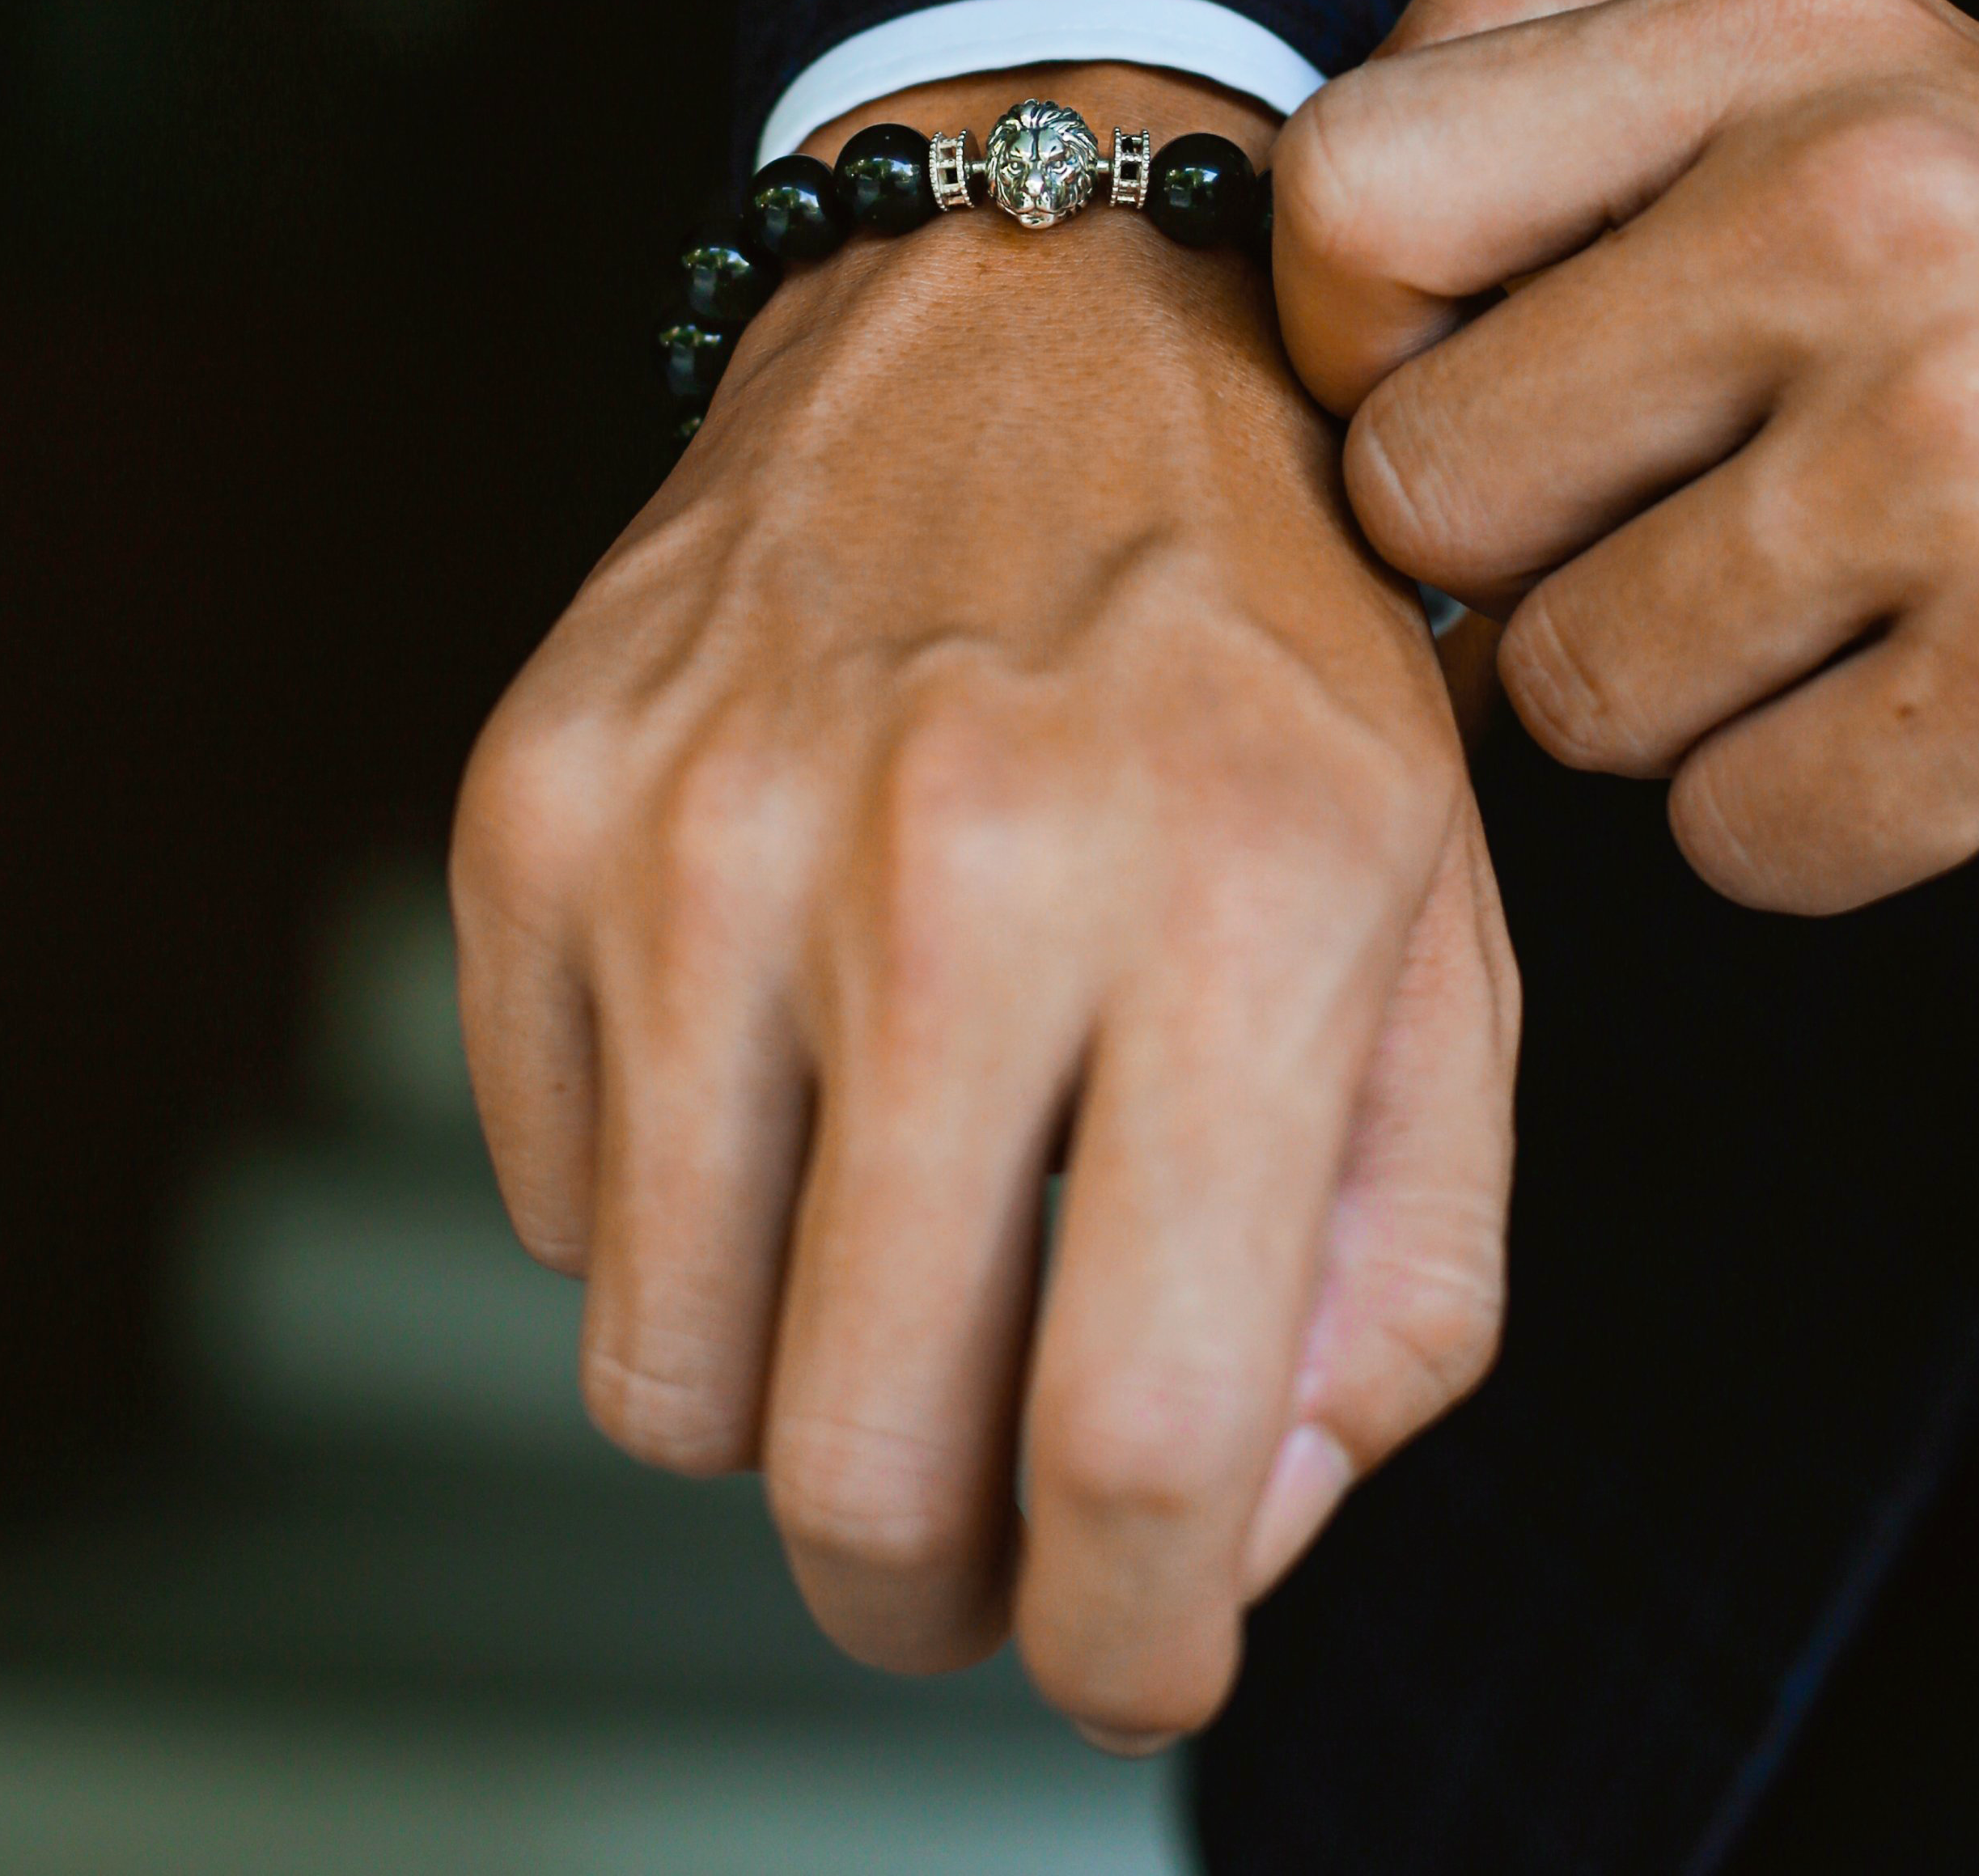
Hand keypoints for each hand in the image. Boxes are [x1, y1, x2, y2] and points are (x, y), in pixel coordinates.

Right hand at [450, 64, 1518, 1745]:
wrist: (1033, 330)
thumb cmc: (1269, 649)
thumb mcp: (1444, 933)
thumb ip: (1400, 1273)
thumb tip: (1224, 1538)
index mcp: (1238, 897)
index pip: (1142, 1438)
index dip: (1129, 1638)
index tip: (1124, 1648)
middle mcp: (946, 859)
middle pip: (856, 1459)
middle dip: (928, 1581)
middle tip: (982, 1524)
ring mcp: (697, 829)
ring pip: (664, 1376)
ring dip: (787, 1398)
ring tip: (887, 1259)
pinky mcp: (534, 809)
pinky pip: (552, 1200)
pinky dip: (671, 1212)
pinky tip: (778, 1070)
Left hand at [1276, 0, 1978, 913]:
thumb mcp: (1832, 118)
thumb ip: (1559, 118)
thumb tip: (1300, 242)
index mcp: (1780, 35)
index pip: (1346, 198)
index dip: (1359, 348)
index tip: (1476, 391)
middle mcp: (1878, 192)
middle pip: (1420, 485)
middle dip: (1530, 559)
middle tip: (1712, 527)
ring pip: (1565, 689)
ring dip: (1678, 700)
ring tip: (1852, 613)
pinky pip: (1731, 835)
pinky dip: (1810, 825)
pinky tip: (1937, 718)